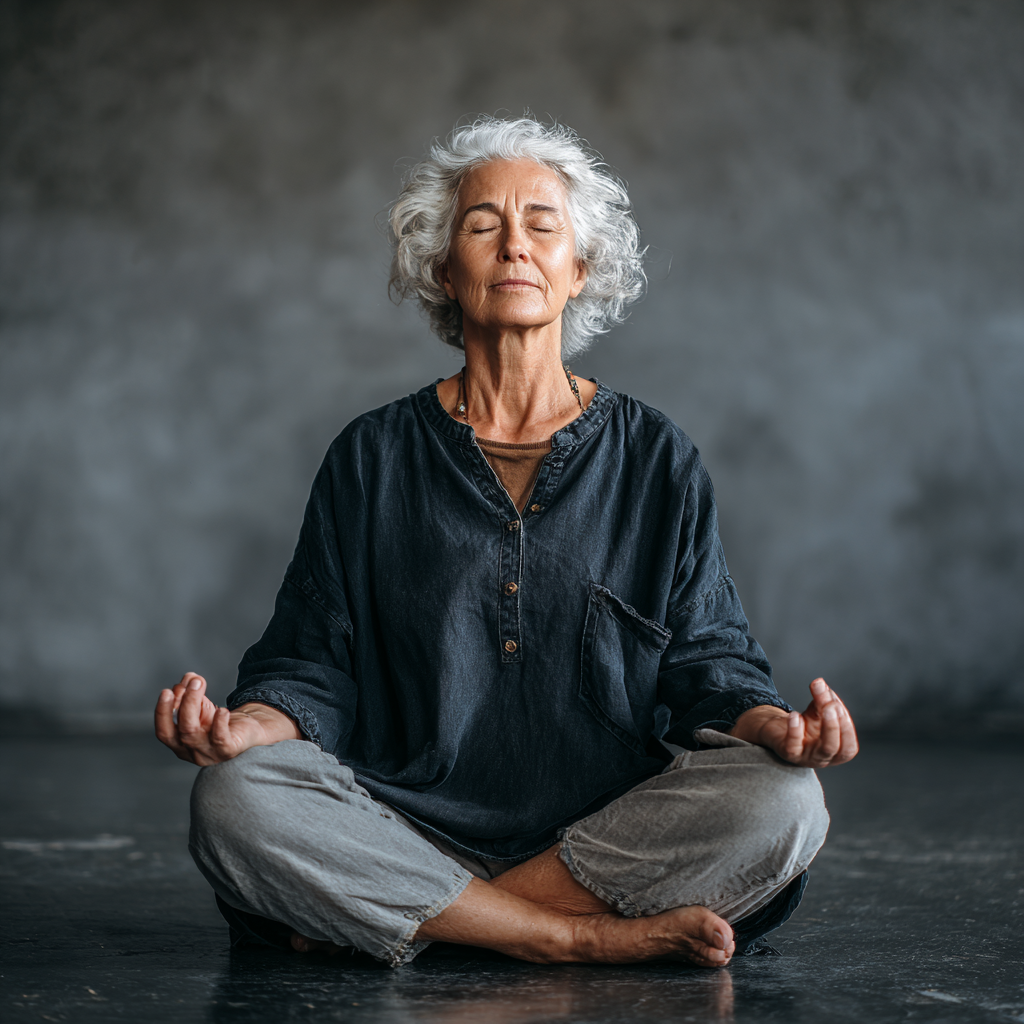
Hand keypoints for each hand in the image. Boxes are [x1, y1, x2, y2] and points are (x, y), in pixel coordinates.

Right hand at [154, 672, 300, 765]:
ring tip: (199, 684)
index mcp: (180, 742)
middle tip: (188, 682)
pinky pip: (219, 739)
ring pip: (191, 733)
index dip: (162, 712)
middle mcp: (191, 751)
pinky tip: (222, 710)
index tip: (166, 691)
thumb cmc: (220, 722)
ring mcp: (208, 753)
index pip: (164, 731)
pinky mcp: (227, 751)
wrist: (247, 733)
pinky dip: (219, 723)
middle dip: (180, 704)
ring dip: (192, 704)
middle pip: (179, 730)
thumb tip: (189, 677)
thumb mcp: (202, 707)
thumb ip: (191, 693)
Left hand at [730, 678, 858, 767]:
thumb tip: (820, 682)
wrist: (776, 731)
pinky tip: (795, 715)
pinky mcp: (788, 753)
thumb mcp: (817, 711)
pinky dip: (796, 730)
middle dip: (837, 725)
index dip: (846, 724)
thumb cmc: (804, 725)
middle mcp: (823, 759)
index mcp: (836, 752)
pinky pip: (794, 747)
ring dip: (828, 727)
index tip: (836, 702)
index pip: (849, 744)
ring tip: (823, 708)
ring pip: (824, 750)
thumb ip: (822, 698)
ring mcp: (806, 758)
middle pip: (837, 747)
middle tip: (832, 705)